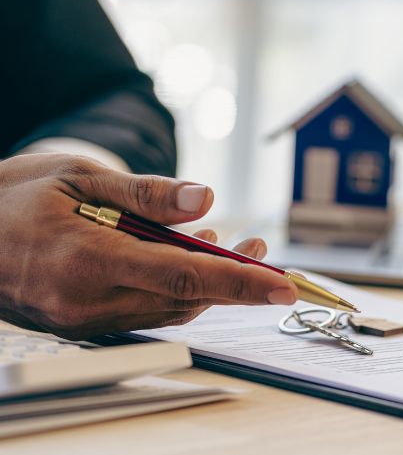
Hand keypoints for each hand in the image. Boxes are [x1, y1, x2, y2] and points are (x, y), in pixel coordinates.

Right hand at [0, 154, 296, 338]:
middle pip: (184, 299)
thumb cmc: (12, 197)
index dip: (239, 282)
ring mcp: (84, 318)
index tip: (281, 285)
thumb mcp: (79, 175)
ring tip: (230, 246)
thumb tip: (204, 200)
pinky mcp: (84, 322)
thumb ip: (147, 194)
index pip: (182, 277)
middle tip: (262, 250)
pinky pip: (146, 312)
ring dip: (208, 284)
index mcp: (87, 259)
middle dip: (234, 280)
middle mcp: (88, 300)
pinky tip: (188, 258)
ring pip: (169, 310)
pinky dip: (177, 290)